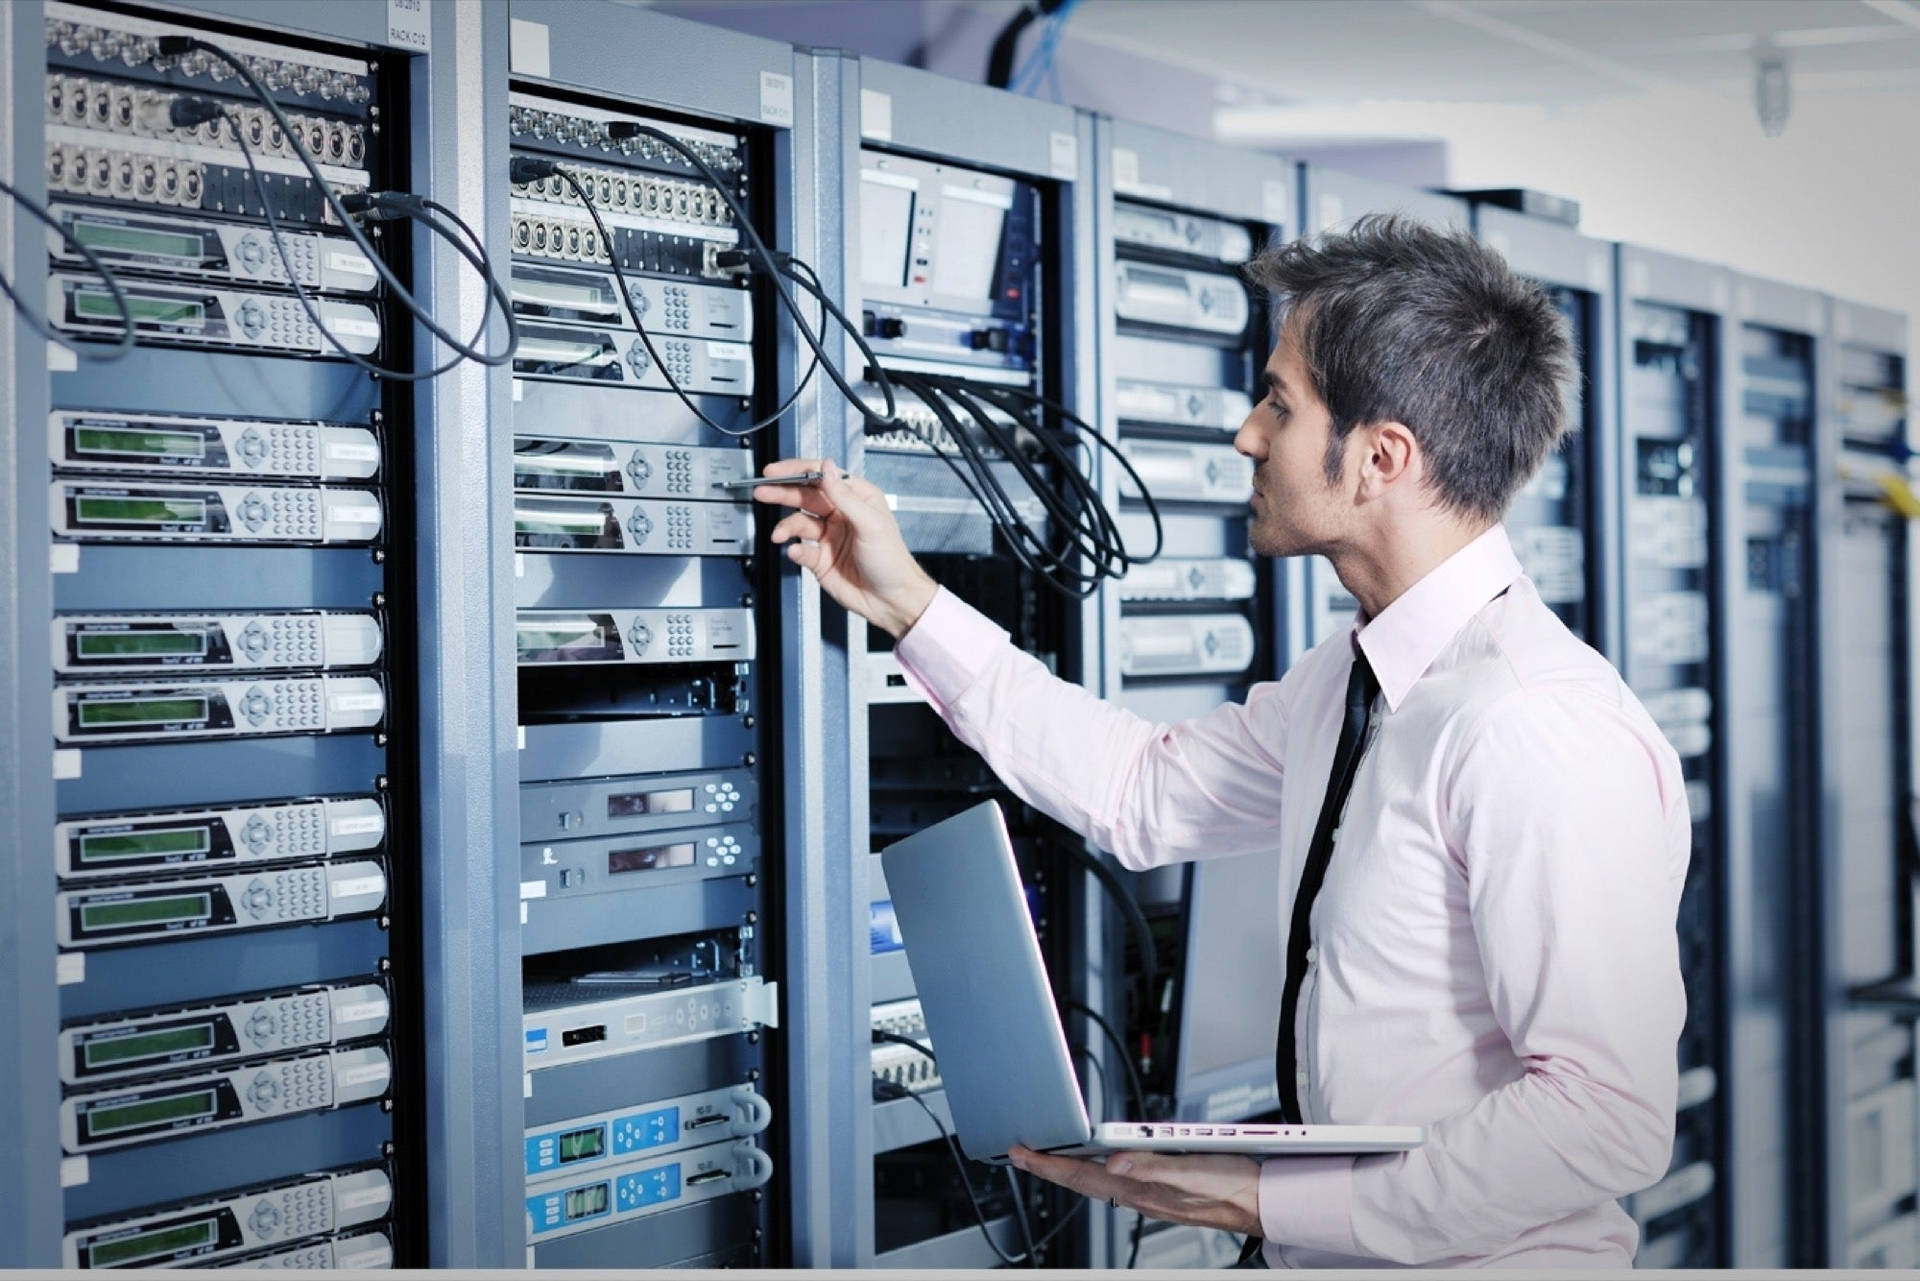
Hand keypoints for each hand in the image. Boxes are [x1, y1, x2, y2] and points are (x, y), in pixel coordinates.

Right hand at [753, 458, 938, 639]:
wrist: (892, 600)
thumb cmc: (892, 561)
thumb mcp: (870, 523)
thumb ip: (844, 495)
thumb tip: (827, 467)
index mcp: (857, 499)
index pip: (822, 477)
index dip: (798, 471)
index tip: (777, 471)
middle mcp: (841, 514)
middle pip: (805, 497)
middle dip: (782, 493)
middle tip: (763, 491)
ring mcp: (829, 537)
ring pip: (798, 523)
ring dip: (786, 526)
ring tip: (779, 533)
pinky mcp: (820, 559)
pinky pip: (801, 550)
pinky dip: (795, 550)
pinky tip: (795, 551)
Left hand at [1008, 1145, 1262, 1236]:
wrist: (1261, 1202)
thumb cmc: (1232, 1186)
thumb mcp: (1191, 1169)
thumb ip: (1150, 1165)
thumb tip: (1111, 1163)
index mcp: (1141, 1187)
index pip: (1081, 1174)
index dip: (1047, 1164)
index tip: (1019, 1153)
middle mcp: (1140, 1194)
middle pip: (1082, 1181)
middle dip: (1049, 1168)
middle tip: (1021, 1155)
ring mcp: (1149, 1195)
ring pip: (1096, 1183)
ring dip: (1069, 1170)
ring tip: (1049, 1160)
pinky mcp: (1162, 1191)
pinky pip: (1115, 1184)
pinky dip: (1095, 1173)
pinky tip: (1097, 1167)